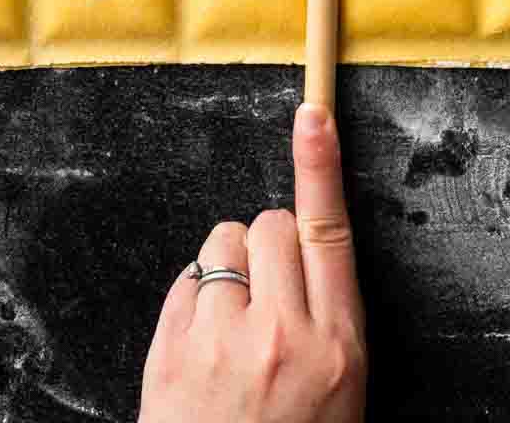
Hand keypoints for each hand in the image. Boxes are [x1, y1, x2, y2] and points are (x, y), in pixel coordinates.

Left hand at [138, 105, 365, 422]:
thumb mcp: (340, 395)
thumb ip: (326, 319)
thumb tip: (300, 251)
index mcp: (337, 348)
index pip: (329, 233)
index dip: (321, 166)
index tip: (313, 114)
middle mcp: (280, 336)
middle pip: (272, 224)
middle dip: (271, 239)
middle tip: (268, 289)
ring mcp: (219, 344)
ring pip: (225, 243)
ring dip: (231, 266)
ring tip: (233, 324)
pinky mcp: (169, 354)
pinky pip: (186, 280)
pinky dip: (196, 297)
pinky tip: (202, 343)